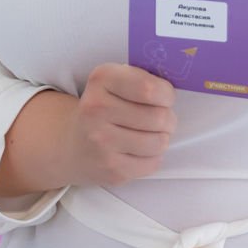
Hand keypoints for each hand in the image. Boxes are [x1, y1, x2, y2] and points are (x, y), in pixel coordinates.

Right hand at [61, 63, 176, 186]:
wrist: (72, 145)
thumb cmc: (105, 108)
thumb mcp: (114, 81)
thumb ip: (141, 78)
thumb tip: (174, 87)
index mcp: (101, 80)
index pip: (149, 88)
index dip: (166, 94)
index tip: (164, 98)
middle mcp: (96, 109)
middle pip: (159, 117)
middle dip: (168, 118)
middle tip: (160, 119)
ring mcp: (102, 142)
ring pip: (159, 142)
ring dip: (161, 138)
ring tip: (149, 134)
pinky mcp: (111, 169)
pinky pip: (152, 163)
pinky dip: (153, 158)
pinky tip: (139, 151)